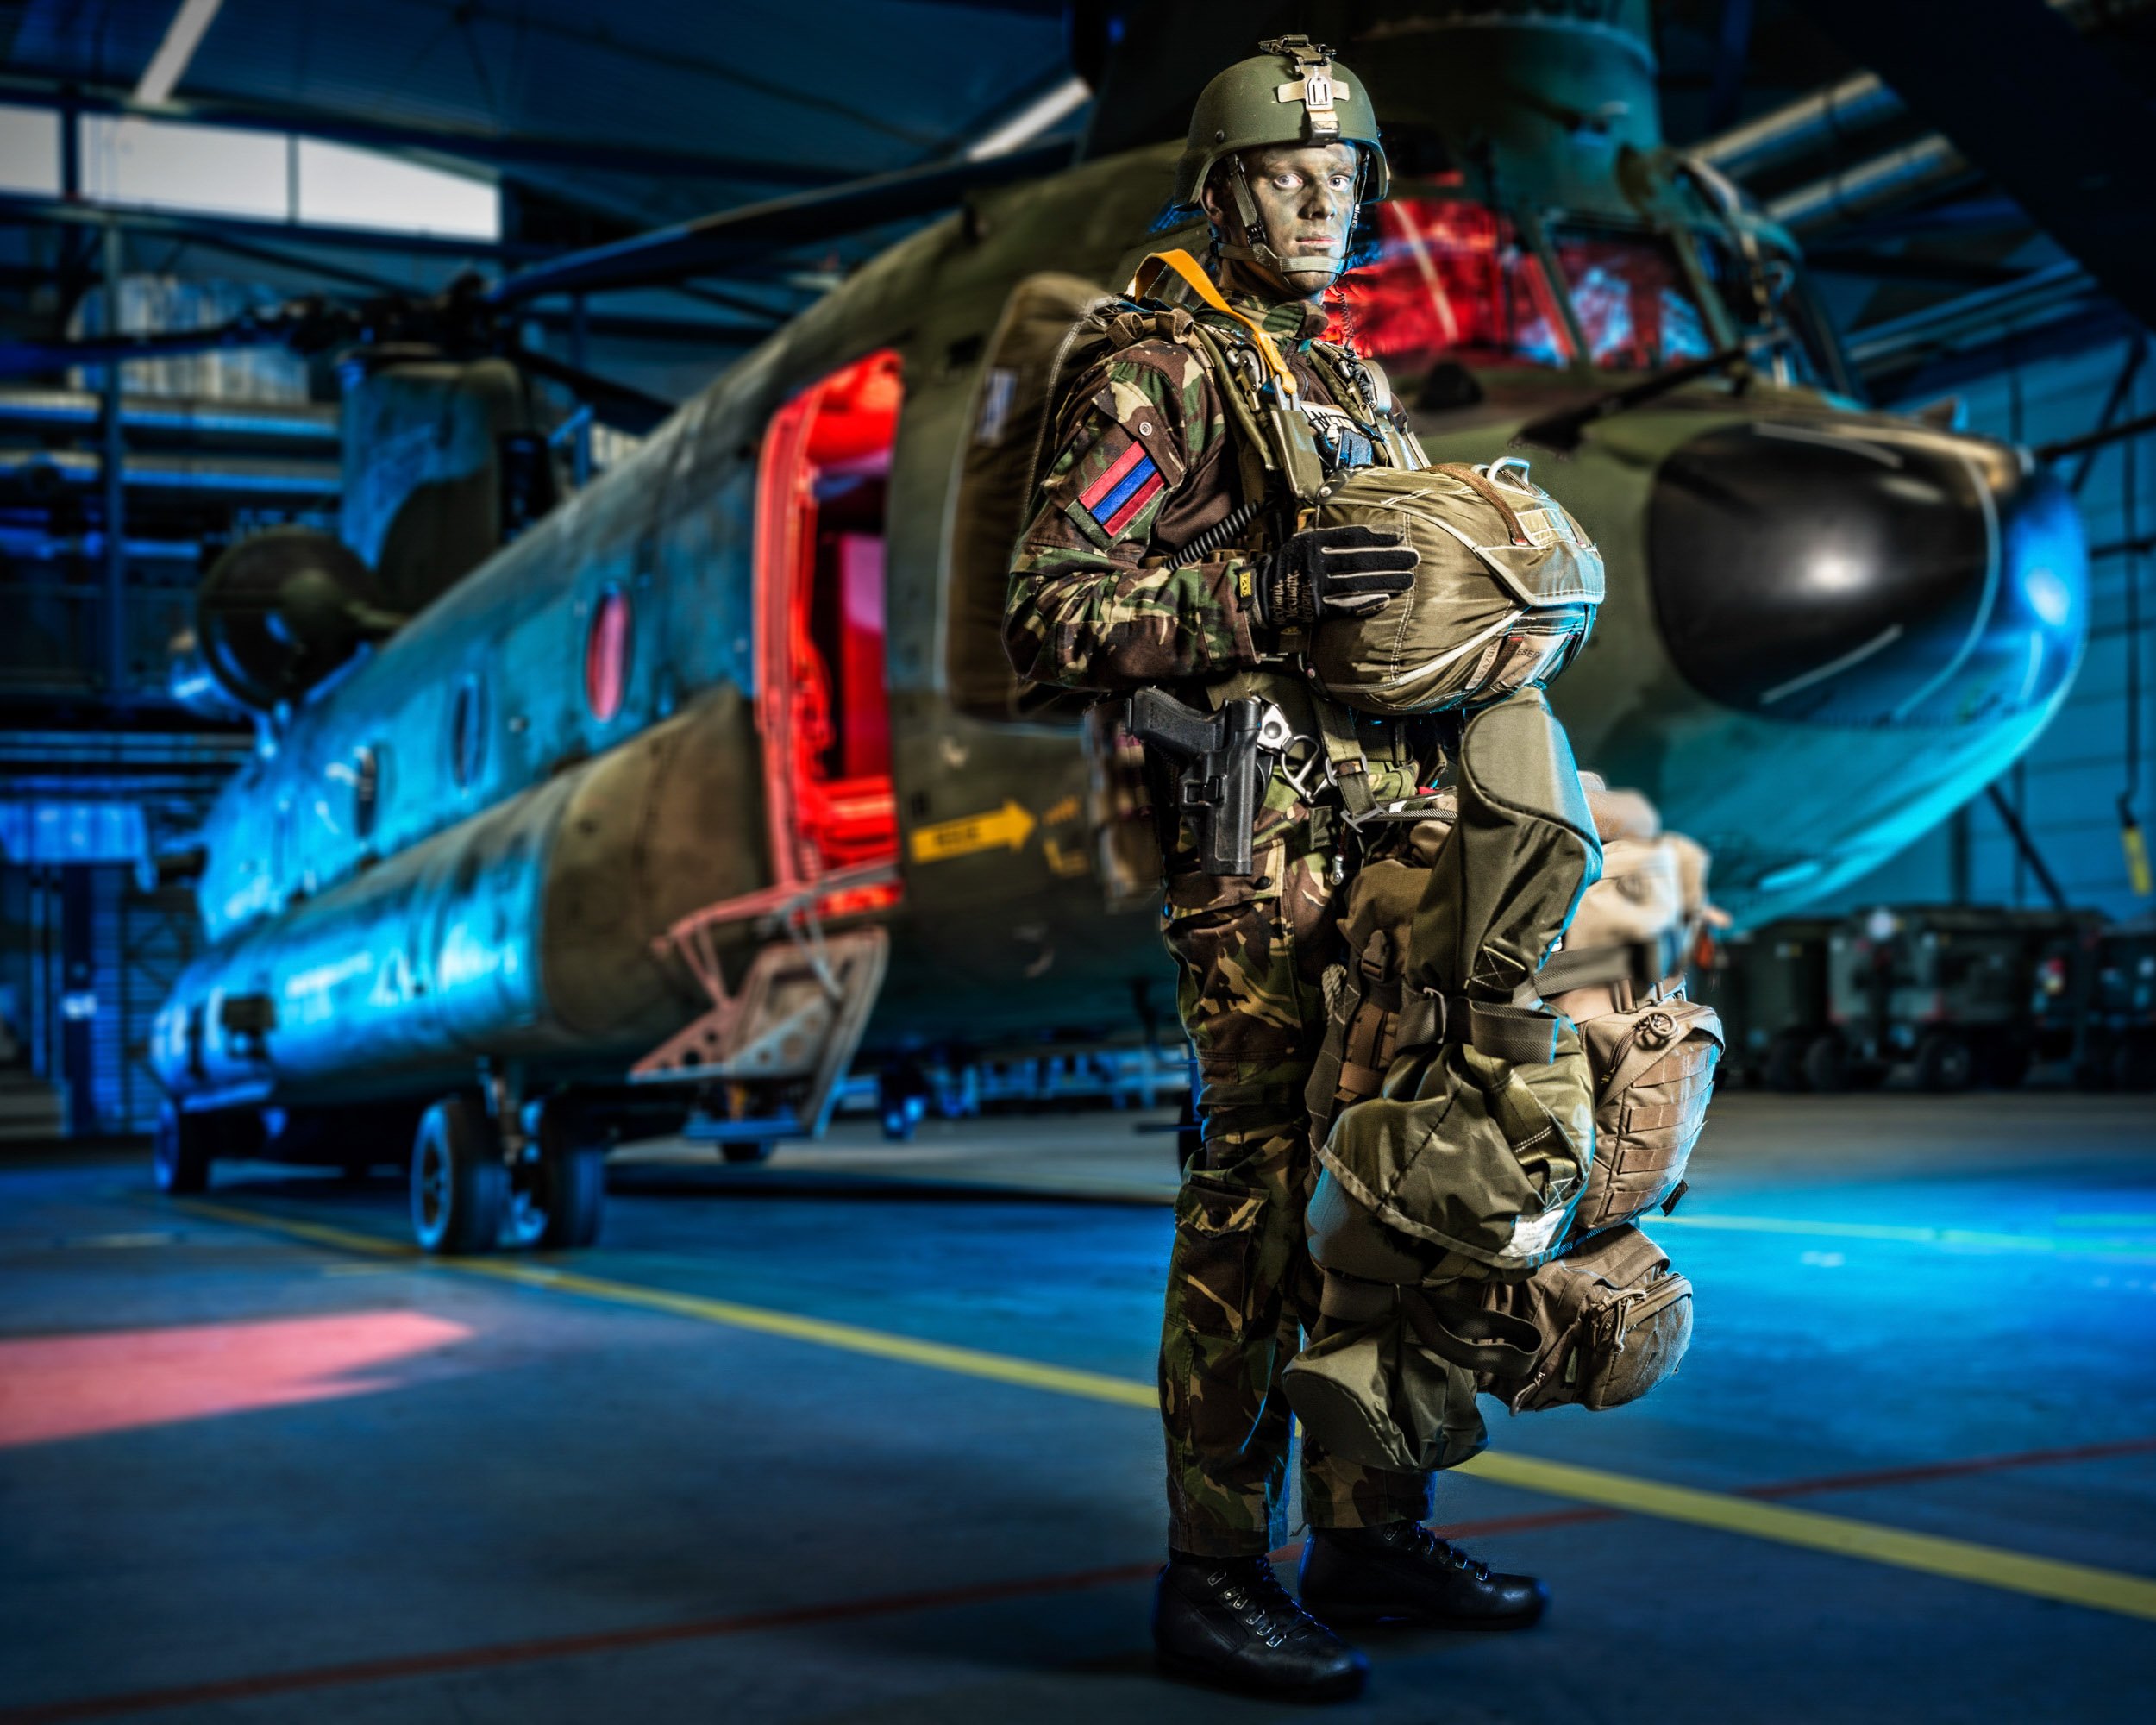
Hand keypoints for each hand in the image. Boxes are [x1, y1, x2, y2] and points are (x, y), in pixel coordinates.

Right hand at [1253, 524, 1416, 627]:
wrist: (1260, 595)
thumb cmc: (1286, 566)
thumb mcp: (1302, 542)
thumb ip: (1328, 538)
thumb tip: (1366, 535)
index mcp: (1314, 542)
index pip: (1353, 537)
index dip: (1378, 536)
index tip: (1400, 537)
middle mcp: (1316, 563)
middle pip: (1361, 560)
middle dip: (1390, 559)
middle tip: (1414, 558)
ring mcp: (1317, 587)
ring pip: (1358, 583)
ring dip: (1385, 581)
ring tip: (1408, 580)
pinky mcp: (1316, 609)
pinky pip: (1345, 606)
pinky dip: (1366, 604)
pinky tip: (1384, 600)